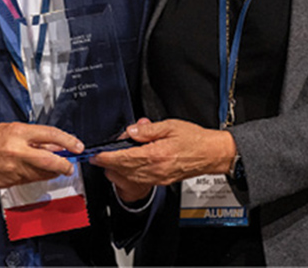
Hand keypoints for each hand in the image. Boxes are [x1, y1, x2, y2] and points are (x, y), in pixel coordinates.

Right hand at [0, 122, 83, 188]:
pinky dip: (37, 176)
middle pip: (50, 161)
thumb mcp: (13, 129)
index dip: (68, 141)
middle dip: (65, 165)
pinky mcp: (11, 181)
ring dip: (52, 172)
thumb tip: (54, 145)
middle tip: (70, 166)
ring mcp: (14, 168)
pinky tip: (35, 170)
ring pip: (42, 174)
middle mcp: (18, 151)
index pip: (51, 135)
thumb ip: (34, 137)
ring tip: (53, 166)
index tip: (77, 146)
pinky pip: (30, 180)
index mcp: (19, 133)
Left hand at [91, 119, 236, 186]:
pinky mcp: (161, 181)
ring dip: (117, 170)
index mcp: (156, 154)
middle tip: (99, 156)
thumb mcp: (170, 126)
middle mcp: (155, 170)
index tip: (96, 155)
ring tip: (111, 160)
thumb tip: (131, 130)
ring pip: (129, 178)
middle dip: (108, 164)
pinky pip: (139, 181)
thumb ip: (148, 129)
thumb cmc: (194, 139)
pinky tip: (126, 167)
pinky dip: (129, 175)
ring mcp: (158, 178)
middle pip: (123, 170)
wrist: (211, 154)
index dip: (107, 157)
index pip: (124, 158)